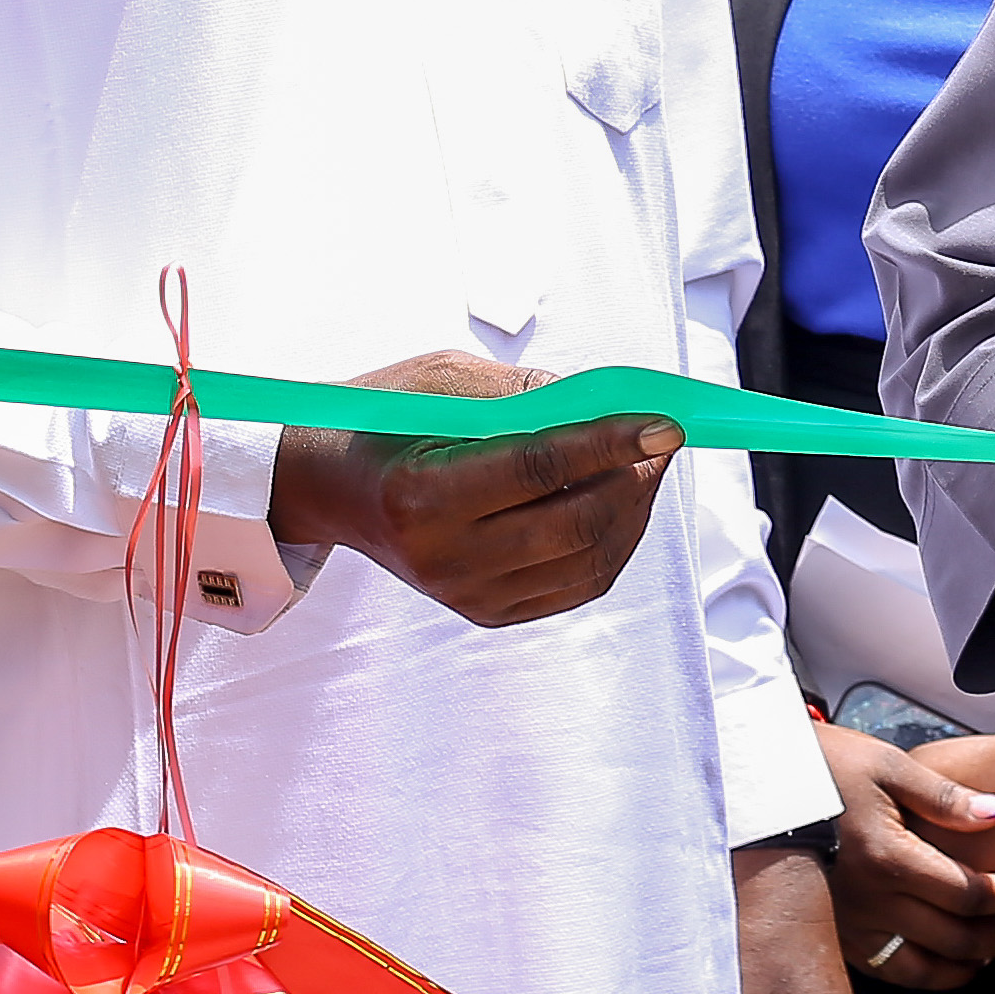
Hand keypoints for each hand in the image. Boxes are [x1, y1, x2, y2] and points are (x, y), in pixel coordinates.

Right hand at [269, 354, 682, 627]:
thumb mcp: (439, 382)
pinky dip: (613, 544)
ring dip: (633, 511)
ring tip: (645, 466)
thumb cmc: (383, 422)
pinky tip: (619, 503)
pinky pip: (576, 586)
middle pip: (574, 522)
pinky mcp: (485, 611)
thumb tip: (609, 405)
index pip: (540, 469)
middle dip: (634, 477)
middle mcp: (443, 558)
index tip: (666, 423)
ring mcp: (465, 594)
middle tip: (661, 439)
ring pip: (587, 560)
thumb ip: (523, 393)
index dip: (611, 443)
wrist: (328, 487)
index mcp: (421, 495)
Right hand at [819, 721, 994, 987]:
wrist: (758, 787)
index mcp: (888, 858)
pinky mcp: (837, 935)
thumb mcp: (888, 766)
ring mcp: (851, 925)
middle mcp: (870, 902)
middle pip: (956, 938)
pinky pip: (891, 971)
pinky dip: (930, 974)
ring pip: (925, 969)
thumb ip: (948, 798)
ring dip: (972, 961)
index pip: (969, 894)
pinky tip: (950, 961)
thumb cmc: (821, 769)